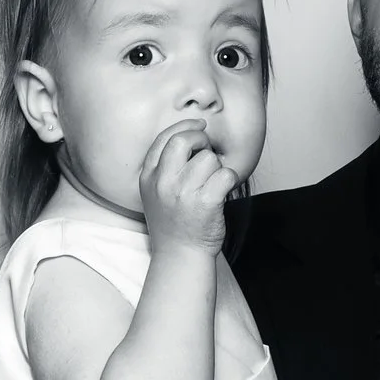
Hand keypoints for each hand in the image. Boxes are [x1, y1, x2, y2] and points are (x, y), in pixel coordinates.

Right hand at [138, 119, 236, 252]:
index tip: (200, 125)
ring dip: (217, 168)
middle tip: (208, 151)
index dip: (185, 127)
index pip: (165, 139)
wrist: (181, 254)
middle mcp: (163, 182)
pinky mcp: (206, 202)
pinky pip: (226, 174)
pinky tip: (223, 191)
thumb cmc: (174, 221)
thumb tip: (191, 134)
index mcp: (149, 177)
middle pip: (184, 141)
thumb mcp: (156, 192)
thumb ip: (165, 166)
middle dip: (202, 140)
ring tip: (212, 184)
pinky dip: (230, 180)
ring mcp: (183, 193)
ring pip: (209, 159)